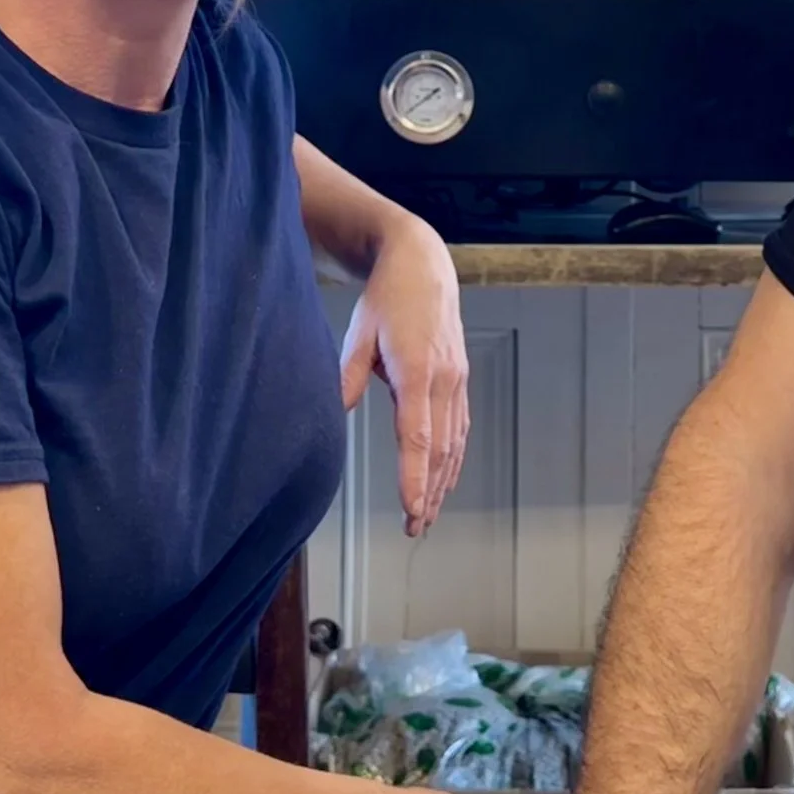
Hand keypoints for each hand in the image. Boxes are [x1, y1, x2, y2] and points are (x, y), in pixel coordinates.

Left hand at [339, 212, 467, 535]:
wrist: (424, 264)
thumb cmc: (387, 298)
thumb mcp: (359, 332)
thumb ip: (346, 377)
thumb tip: (332, 415)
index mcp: (416, 369)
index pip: (418, 435)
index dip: (414, 476)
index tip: (412, 509)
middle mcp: (444, 379)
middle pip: (440, 449)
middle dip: (428, 492)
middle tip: (414, 529)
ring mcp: (457, 380)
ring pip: (453, 443)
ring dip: (442, 483)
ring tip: (426, 516)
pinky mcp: (459, 379)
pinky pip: (460, 428)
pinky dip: (453, 459)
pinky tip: (445, 480)